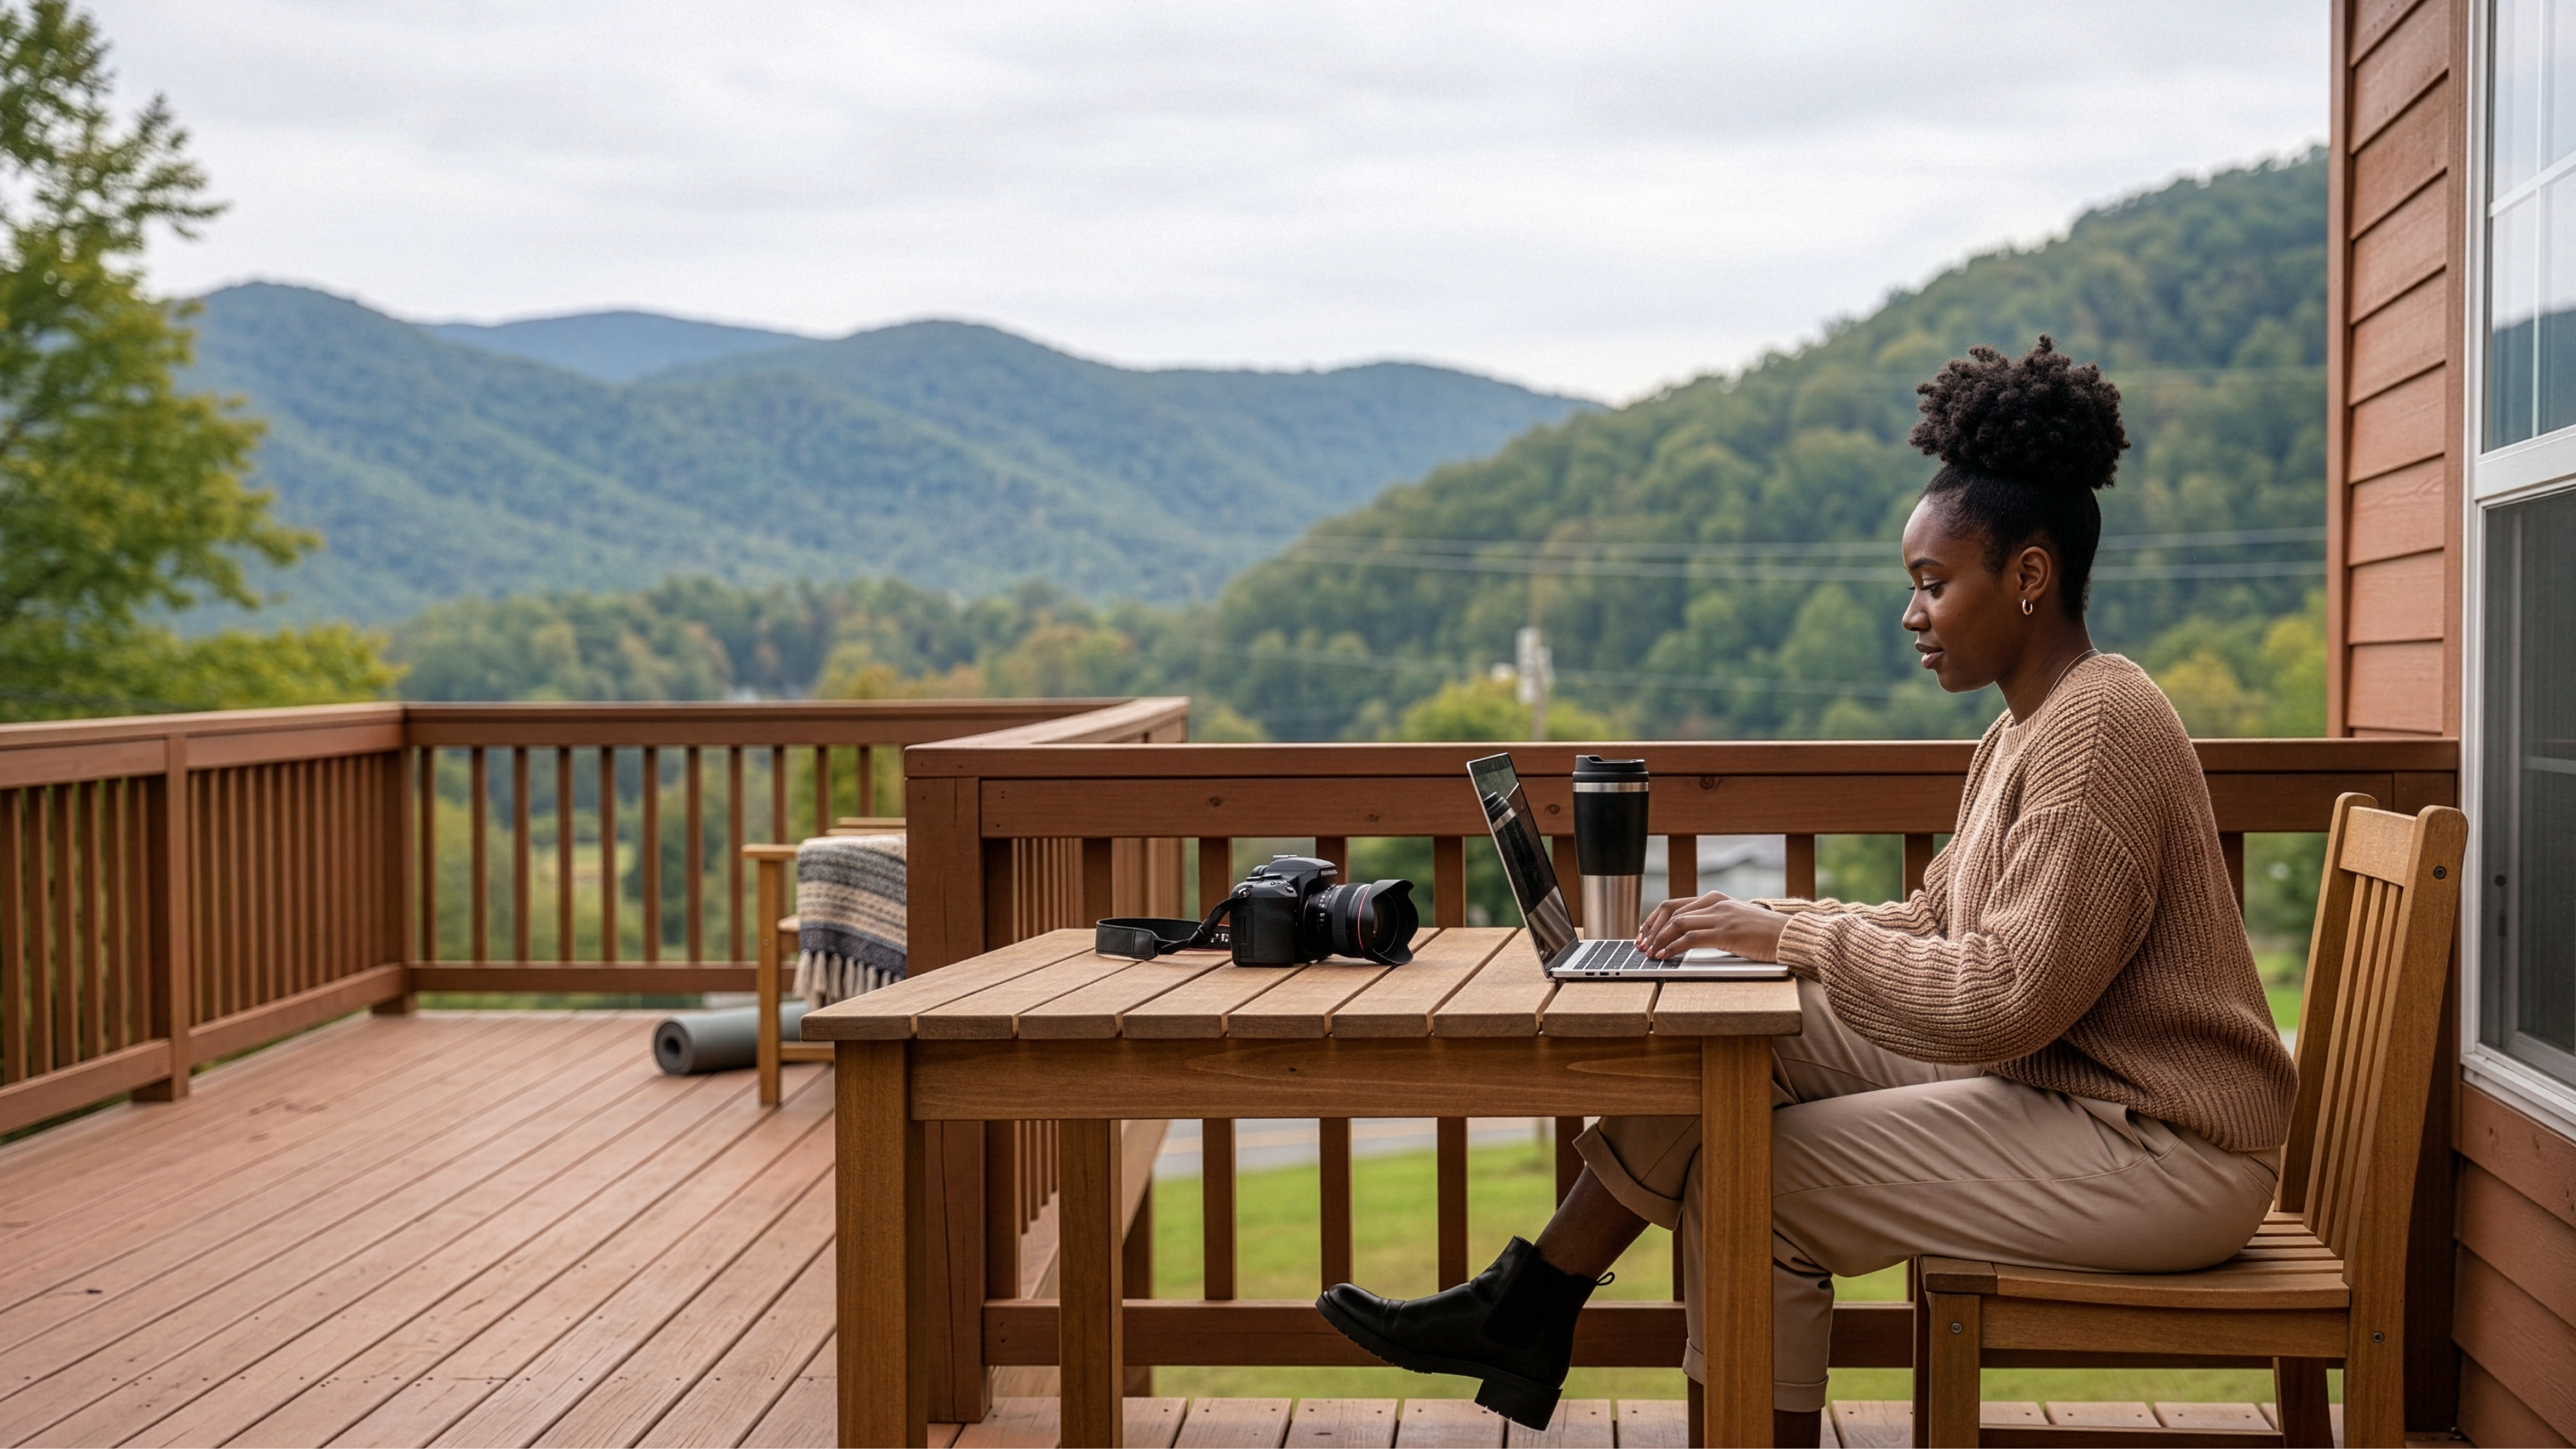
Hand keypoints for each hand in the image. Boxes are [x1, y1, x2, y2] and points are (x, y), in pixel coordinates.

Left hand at [1637, 890, 1786, 961]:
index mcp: (1715, 898)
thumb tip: (1688, 937)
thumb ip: (1713, 923)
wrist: (1790, 935)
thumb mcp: (1734, 922)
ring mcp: (1721, 916)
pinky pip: (1691, 938)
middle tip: (1640, 945)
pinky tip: (1665, 956)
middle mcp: (1715, 903)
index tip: (1643, 933)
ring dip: (1658, 939)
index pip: (1674, 905)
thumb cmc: (1764, 933)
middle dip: (1651, 929)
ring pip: (1677, 923)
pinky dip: (1673, 947)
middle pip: (1670, 911)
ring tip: (1649, 953)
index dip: (1654, 919)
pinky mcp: (1727, 932)